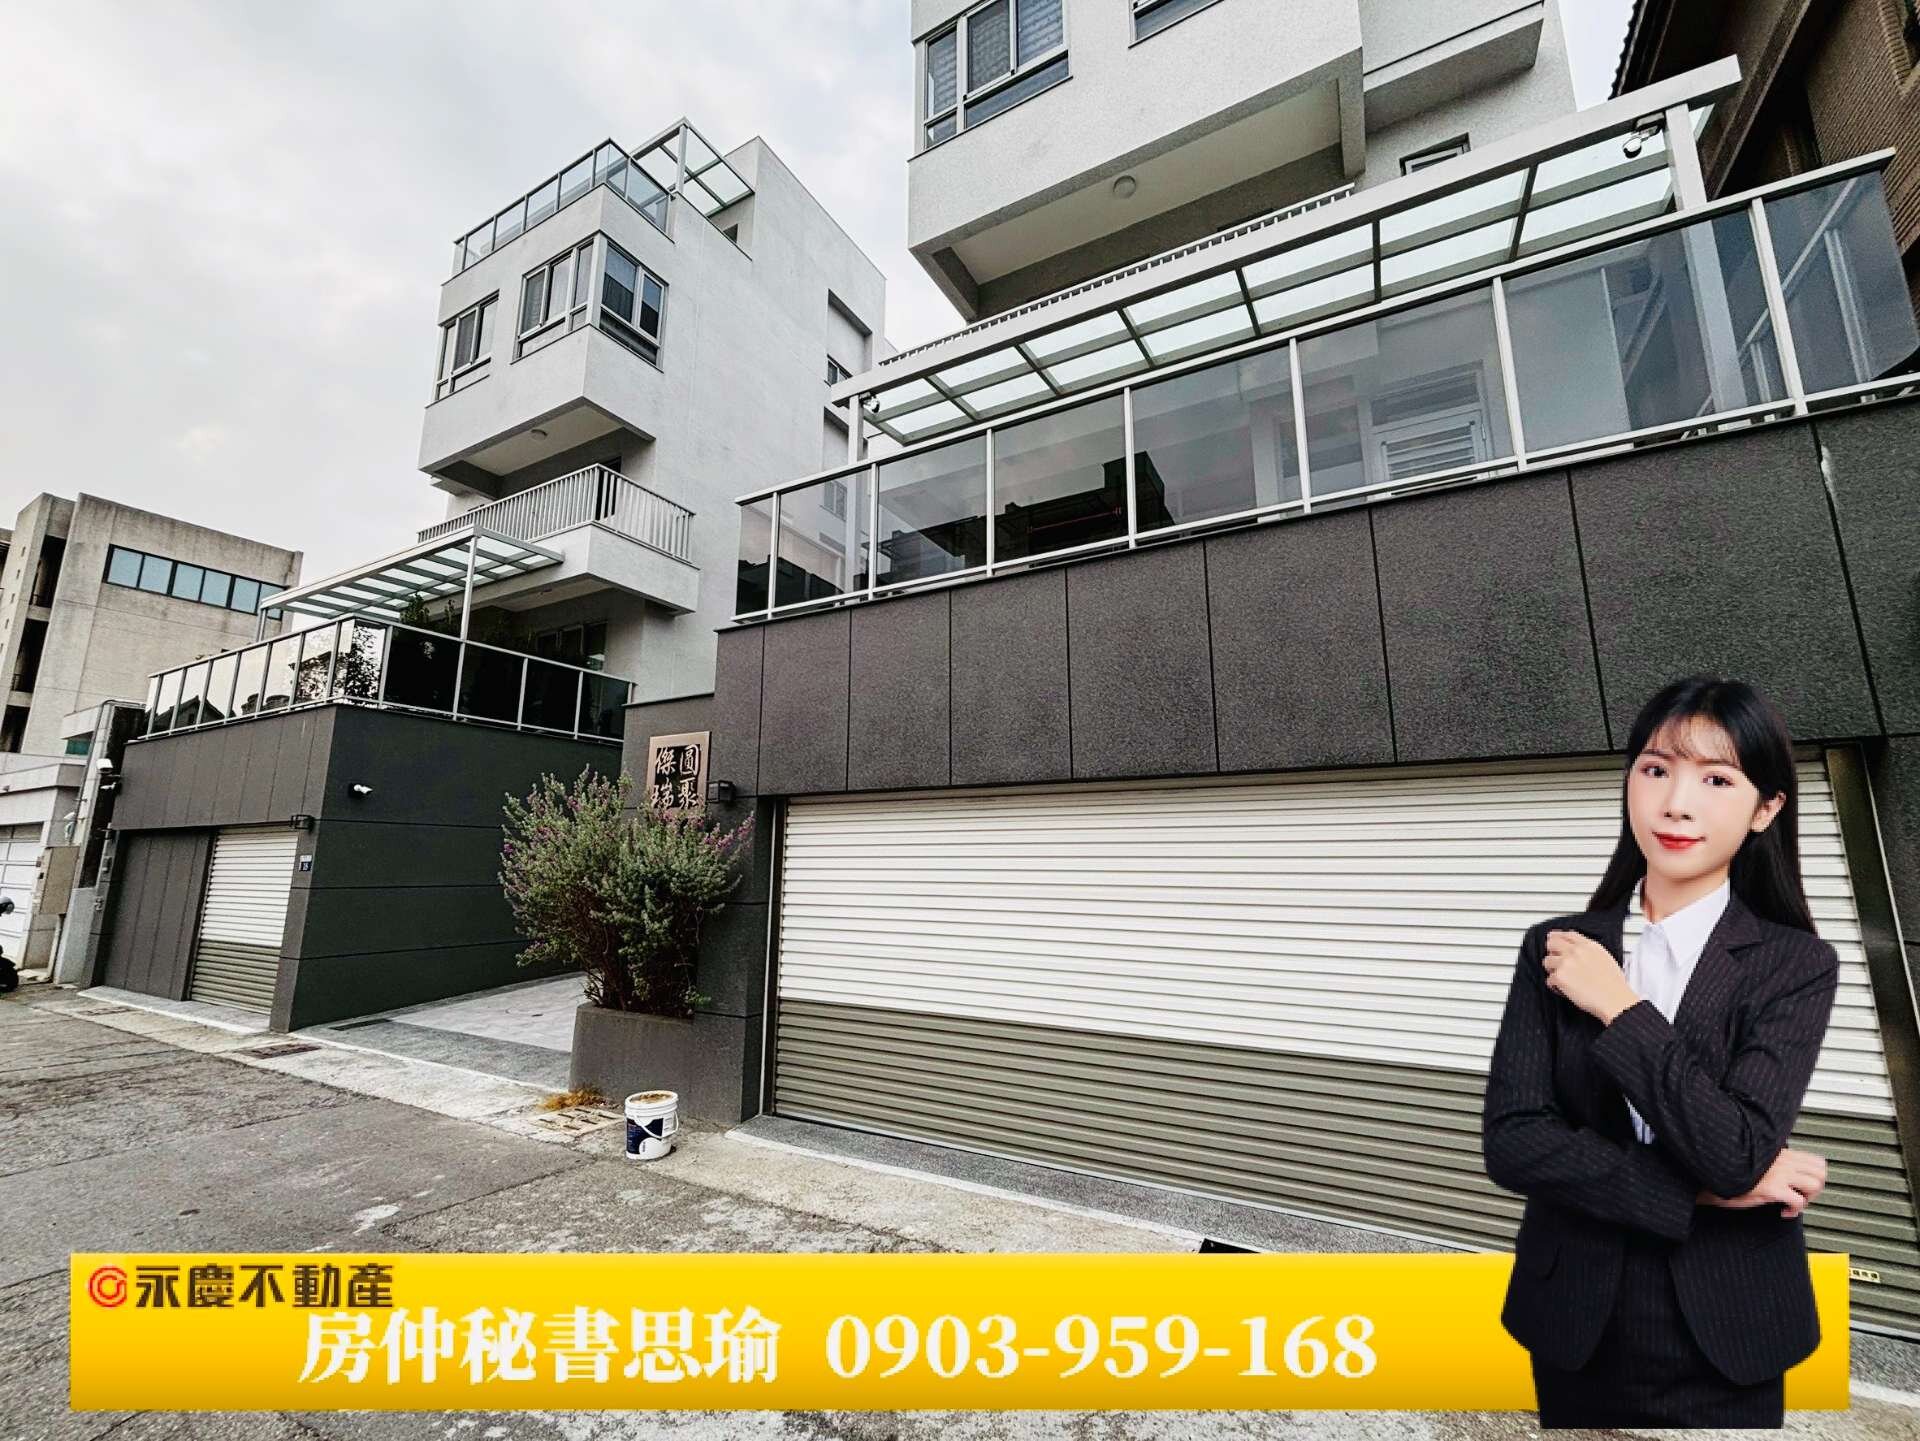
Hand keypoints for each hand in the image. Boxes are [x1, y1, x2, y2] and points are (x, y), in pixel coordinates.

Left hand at [1542, 929, 1640, 1023]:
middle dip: (1552, 952)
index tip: (1554, 940)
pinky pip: (1549, 979)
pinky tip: (1565, 989)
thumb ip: (1589, 951)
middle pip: (1551, 943)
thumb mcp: (1605, 958)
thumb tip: (1578, 950)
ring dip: (1553, 970)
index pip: (1567, 934)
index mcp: (1589, 946)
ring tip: (1564, 979)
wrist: (1615, 1000)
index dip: (1558, 937)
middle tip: (1556, 962)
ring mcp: (1566, 962)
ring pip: (1547, 961)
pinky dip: (1555, 986)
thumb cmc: (1613, 985)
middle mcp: (1576, 951)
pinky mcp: (1560, 976)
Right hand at [1695, 1148, 1827, 1216]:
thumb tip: (1787, 1170)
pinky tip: (1783, 1211)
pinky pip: (1799, 1202)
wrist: (1711, 1179)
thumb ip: (1773, 1161)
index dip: (1814, 1176)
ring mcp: (1778, 1173)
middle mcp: (1782, 1160)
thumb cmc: (1729, 1171)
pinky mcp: (1772, 1188)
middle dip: (1815, 1188)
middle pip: (1821, 1171)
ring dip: (1807, 1199)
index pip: (1816, 1160)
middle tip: (1800, 1195)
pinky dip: (1795, 1211)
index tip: (1801, 1185)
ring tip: (1793, 1203)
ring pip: (1815, 1185)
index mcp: (1779, 1152)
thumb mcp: (1756, 1161)